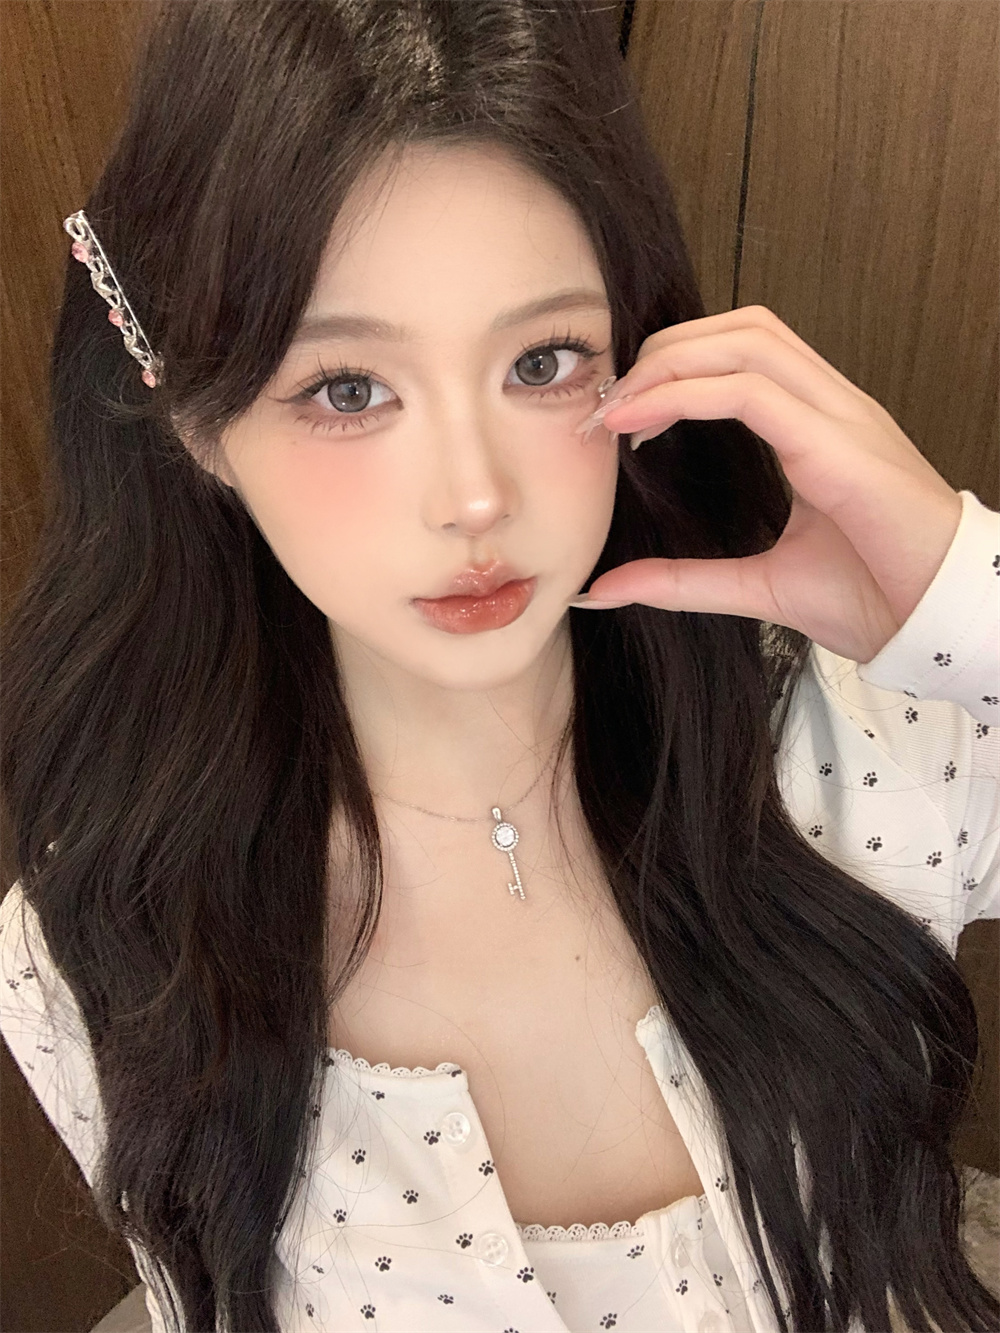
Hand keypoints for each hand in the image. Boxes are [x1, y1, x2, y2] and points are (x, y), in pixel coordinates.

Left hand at [576, 305, 962, 663]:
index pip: (745, 354)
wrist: (942, 627)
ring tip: (621, 407)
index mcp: (820, 428)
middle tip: (610, 404)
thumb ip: (682, 581)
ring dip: (673, 362)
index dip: (676, 368)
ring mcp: (843, 419)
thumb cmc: (876, 599)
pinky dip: (690, 395)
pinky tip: (643, 422)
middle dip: (667, 350)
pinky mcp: (842, 448)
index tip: (620, 419)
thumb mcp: (757, 587)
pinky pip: (755, 393)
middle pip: (743, 328)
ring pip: (749, 340)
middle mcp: (834, 408)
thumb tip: (603, 590)